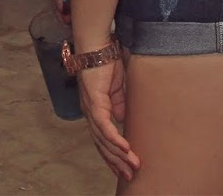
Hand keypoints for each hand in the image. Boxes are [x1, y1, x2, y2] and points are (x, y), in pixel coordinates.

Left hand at [76, 53, 137, 180]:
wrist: (98, 47)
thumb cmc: (107, 63)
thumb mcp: (117, 90)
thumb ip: (119, 106)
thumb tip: (124, 121)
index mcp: (95, 111)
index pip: (102, 140)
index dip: (111, 155)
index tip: (122, 169)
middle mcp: (90, 113)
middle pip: (101, 145)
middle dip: (115, 161)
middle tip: (129, 175)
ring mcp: (90, 109)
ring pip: (103, 139)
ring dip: (119, 154)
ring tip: (132, 165)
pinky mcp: (94, 102)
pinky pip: (104, 126)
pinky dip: (114, 139)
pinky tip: (125, 148)